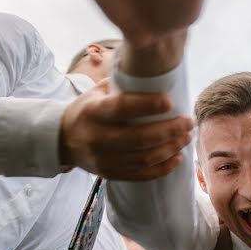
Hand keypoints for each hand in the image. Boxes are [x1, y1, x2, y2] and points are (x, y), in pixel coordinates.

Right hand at [59, 79, 192, 178]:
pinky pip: (141, 175)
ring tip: (185, 138)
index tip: (170, 102)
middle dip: (170, 130)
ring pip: (144, 158)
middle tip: (188, 122)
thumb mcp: (97, 92)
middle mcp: (96, 137)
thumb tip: (157, 74)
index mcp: (93, 111)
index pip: (122, 107)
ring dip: (171, 148)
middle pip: (140, 137)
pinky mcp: (110, 174)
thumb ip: (122, 84)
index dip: (148, 105)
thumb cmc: (88, 110)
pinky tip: (177, 158)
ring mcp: (102, 159)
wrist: (62, 140)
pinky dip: (163, 168)